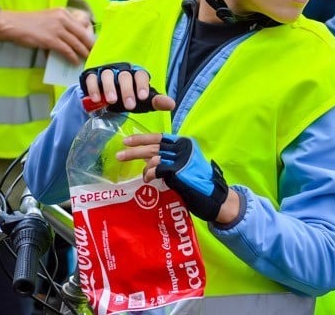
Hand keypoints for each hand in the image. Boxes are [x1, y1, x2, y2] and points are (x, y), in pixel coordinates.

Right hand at [0, 8, 93, 64]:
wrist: (13, 24)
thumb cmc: (28, 23)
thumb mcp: (48, 18)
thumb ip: (60, 25)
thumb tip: (70, 39)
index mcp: (62, 12)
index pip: (81, 23)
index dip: (88, 34)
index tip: (92, 42)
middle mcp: (62, 18)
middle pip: (82, 33)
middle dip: (90, 44)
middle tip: (95, 53)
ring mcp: (57, 28)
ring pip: (76, 42)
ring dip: (83, 52)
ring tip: (87, 59)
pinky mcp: (51, 39)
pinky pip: (66, 50)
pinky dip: (72, 57)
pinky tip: (75, 62)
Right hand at [78, 62, 174, 112]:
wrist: (107, 98)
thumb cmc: (129, 97)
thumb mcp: (142, 102)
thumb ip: (155, 102)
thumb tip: (171, 105)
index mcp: (136, 74)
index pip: (141, 75)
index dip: (142, 85)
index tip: (143, 97)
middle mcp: (121, 71)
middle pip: (125, 76)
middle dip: (127, 90)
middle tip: (129, 106)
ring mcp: (106, 72)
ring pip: (108, 75)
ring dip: (109, 87)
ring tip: (112, 101)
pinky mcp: (92, 76)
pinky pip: (92, 78)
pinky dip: (93, 88)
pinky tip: (97, 100)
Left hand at [117, 133, 237, 222]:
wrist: (214, 197)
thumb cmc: (198, 183)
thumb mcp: (184, 165)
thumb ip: (168, 159)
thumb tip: (147, 159)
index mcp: (184, 143)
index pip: (159, 137)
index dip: (142, 138)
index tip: (127, 141)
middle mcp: (183, 147)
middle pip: (154, 145)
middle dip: (134, 150)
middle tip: (120, 154)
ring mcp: (180, 158)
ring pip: (153, 157)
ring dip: (144, 168)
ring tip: (143, 176)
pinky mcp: (177, 170)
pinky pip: (156, 169)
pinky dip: (149, 174)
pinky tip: (148, 179)